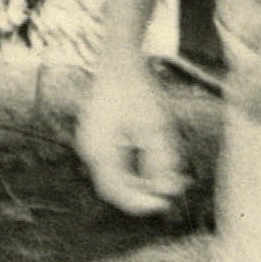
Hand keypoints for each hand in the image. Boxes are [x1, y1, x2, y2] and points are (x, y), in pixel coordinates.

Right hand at [79, 58, 191, 218]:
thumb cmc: (137, 89)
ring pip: (116, 173)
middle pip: (114, 185)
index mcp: (99, 151)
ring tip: (168, 175)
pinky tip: (154, 158)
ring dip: (140, 179)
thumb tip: (168, 192)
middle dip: (142, 191)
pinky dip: (135, 165)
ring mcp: (92, 141)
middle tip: (170, 190)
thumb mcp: (157, 127)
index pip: (116, 191)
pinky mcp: (98, 133)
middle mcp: (90, 149)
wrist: (119, 58)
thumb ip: (162, 163)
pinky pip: (115, 159)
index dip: (140, 203)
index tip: (165, 203)